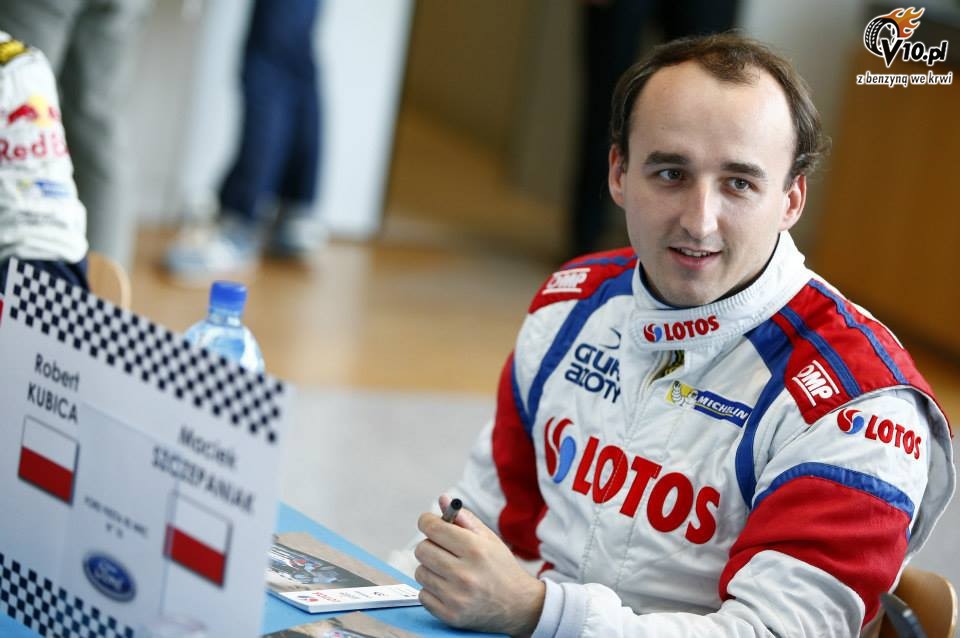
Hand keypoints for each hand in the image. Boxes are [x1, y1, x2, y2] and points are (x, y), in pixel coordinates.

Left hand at [414, 495, 545, 636]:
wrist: (519, 606)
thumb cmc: (501, 568)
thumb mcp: (488, 538)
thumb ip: (463, 518)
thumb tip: (443, 500)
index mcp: (474, 549)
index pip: (432, 528)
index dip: (427, 521)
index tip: (429, 523)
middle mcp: (464, 573)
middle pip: (422, 550)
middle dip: (430, 545)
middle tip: (443, 550)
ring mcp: (455, 597)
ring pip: (420, 572)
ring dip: (431, 569)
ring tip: (449, 571)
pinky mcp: (449, 615)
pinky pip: (422, 594)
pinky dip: (432, 590)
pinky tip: (449, 588)